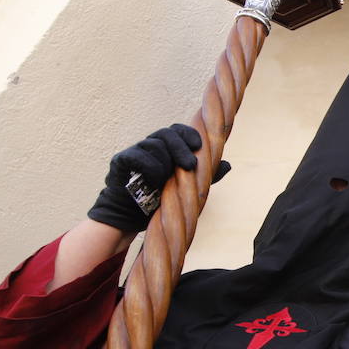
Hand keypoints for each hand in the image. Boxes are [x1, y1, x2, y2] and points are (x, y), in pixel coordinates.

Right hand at [87, 124, 229, 232]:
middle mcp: (149, 145)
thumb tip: (227, 164)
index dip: (189, 134)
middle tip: (190, 165)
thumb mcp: (186, 187)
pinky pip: (138, 157)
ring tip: (167, 181)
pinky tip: (154, 181)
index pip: (177, 130)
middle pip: (166, 134)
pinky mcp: (121, 161)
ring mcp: (134, 151)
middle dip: (181, 148)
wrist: (130, 217)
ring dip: (166, 162)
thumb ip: (204, 176)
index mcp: (165, 148)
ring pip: (154, 145)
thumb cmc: (158, 200)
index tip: (198, 146)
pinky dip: (150, 168)